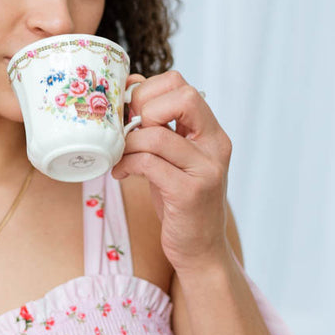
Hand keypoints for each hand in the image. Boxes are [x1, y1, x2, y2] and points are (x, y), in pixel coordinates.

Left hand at [114, 70, 231, 272]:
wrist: (200, 249)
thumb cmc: (180, 202)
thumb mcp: (173, 159)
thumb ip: (159, 127)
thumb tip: (130, 85)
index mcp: (211, 131)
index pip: (183, 86)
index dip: (150, 91)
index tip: (132, 114)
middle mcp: (215, 145)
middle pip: (182, 97)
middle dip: (143, 107)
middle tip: (128, 131)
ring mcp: (206, 169)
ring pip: (157, 135)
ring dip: (127, 144)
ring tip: (119, 158)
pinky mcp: (190, 193)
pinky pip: (149, 164)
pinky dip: (127, 165)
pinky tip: (121, 174)